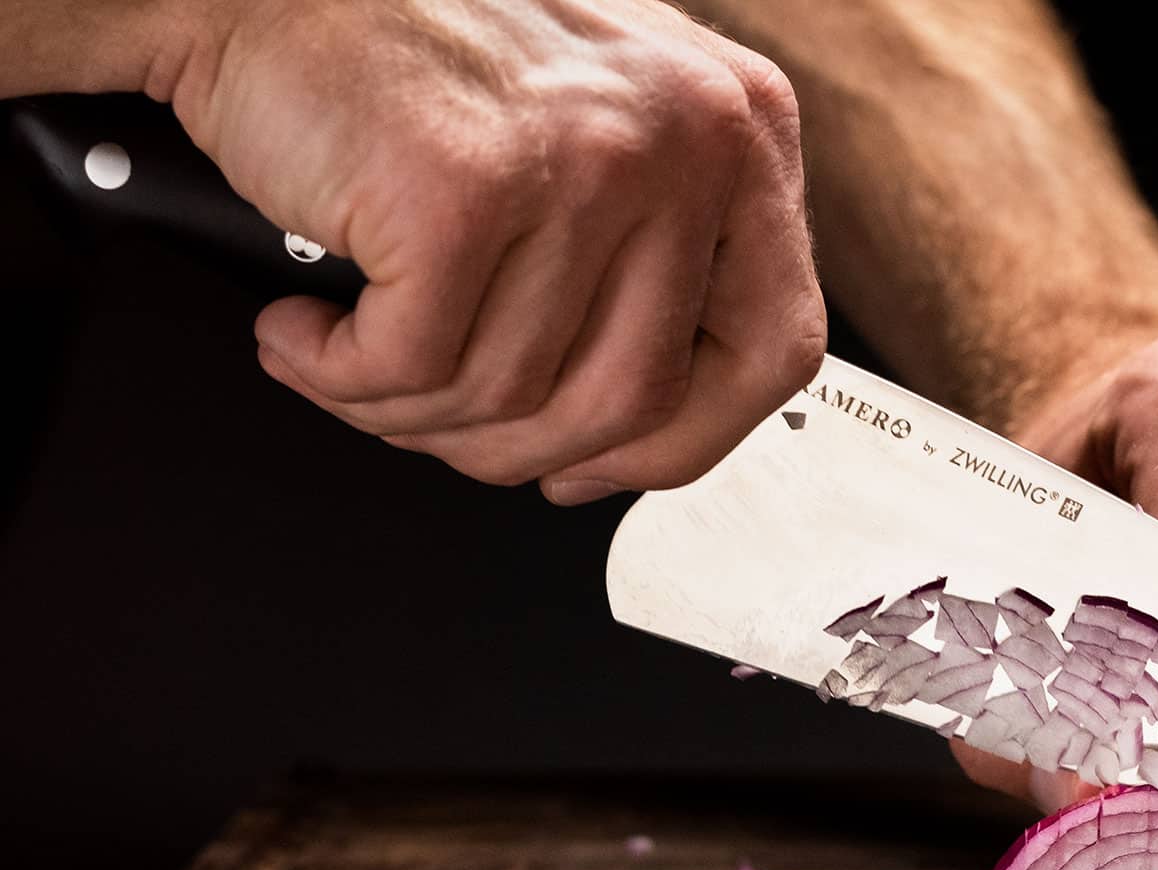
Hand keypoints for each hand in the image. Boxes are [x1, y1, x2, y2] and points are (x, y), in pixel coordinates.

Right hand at [167, 0, 824, 499]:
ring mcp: (581, 166)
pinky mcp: (463, 194)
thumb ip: (651, 257)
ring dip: (410, 413)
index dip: (686, 440)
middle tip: (442, 418)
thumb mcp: (597, 129)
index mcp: (739, 132)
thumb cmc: (412, 45)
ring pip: (513, 399)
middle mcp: (684, 143)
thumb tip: (638, 427)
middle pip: (636, 403)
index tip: (607, 460)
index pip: (774, 347)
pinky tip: (307, 334)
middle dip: (519, 446)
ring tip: (355, 356)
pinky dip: (338, 376)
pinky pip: (411, 371)